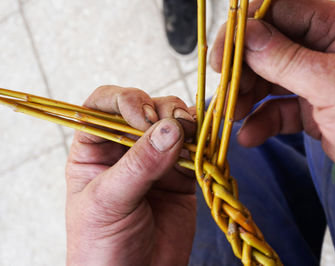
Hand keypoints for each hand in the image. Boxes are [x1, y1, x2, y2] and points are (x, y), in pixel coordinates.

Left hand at [65, 86, 196, 264]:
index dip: (125, 101)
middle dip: (162, 111)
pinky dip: (204, 142)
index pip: (104, 106)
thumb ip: (140, 164)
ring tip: (190, 136)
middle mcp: (125, 149)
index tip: (144, 117)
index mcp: (94, 150)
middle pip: (145, 108)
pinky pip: (196, 148)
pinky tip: (204, 147)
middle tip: (176, 126)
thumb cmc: (103, 246)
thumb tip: (170, 128)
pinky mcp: (182, 175)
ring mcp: (156, 160)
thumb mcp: (109, 202)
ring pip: (174, 123)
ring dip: (186, 122)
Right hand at [210, 0, 334, 200]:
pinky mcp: (311, 110)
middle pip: (266, 47)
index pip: (278, 11)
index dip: (245, 28)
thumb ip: (286, 60)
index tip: (224, 55)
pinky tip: (249, 135)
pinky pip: (276, 110)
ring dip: (246, 97)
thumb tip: (246, 35)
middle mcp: (321, 50)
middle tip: (227, 92)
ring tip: (233, 116)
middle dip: (243, 69)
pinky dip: (260, 122)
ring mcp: (314, 81)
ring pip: (267, 79)